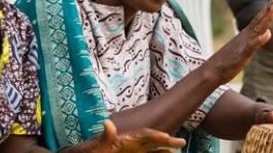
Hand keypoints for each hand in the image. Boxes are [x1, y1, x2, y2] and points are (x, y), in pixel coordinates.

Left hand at [68, 120, 185, 152]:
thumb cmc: (90, 152)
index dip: (154, 136)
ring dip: (164, 149)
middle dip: (166, 141)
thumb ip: (105, 136)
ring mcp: (133, 152)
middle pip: (152, 140)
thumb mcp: (97, 146)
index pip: (143, 135)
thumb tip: (108, 123)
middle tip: (181, 142)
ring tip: (178, 148)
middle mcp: (131, 144)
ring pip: (152, 150)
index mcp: (125, 139)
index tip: (166, 137)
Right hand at [210, 0, 272, 81]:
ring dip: (266, 18)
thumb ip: (257, 40)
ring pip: (258, 29)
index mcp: (247, 34)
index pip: (260, 18)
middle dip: (270, 7)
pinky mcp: (241, 55)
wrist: (211, 71)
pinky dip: (259, 39)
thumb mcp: (246, 49)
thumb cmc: (228, 61)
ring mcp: (244, 44)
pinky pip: (251, 46)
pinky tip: (267, 34)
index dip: (269, 8)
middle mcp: (246, 36)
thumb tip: (268, 32)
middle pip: (260, 19)